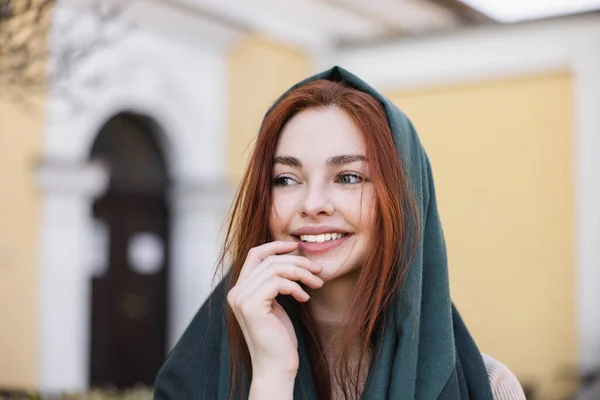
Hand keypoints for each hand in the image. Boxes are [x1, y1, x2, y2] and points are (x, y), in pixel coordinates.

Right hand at [227, 241, 323, 378]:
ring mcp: (241, 298)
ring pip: (276, 269)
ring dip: (301, 274)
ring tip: (316, 285)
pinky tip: (304, 299)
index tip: (297, 246)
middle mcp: (236, 292)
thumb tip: (292, 259)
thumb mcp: (276, 304)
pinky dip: (296, 287)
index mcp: (240, 289)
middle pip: (269, 260)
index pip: (255, 254)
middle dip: (298, 261)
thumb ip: (275, 283)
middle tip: (318, 270)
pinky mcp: (251, 306)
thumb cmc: (279, 337)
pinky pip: (278, 282)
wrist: (276, 366)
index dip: (276, 246)